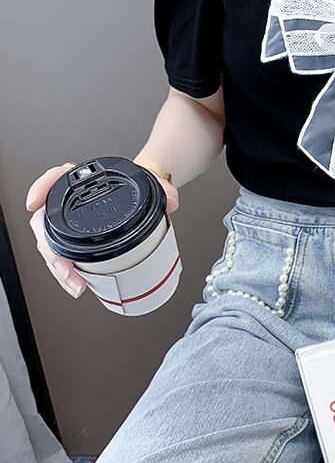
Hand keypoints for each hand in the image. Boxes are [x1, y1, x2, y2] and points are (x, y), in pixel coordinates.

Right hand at [25, 164, 177, 298]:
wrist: (145, 189)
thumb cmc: (139, 181)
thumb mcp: (153, 180)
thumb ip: (164, 187)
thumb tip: (171, 201)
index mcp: (86, 179)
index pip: (56, 178)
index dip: (41, 188)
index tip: (34, 203)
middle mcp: (72, 200)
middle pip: (46, 222)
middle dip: (52, 250)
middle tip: (67, 271)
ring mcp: (73, 220)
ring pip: (51, 243)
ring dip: (58, 266)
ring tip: (75, 284)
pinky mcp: (78, 237)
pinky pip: (64, 253)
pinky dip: (68, 269)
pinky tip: (78, 282)